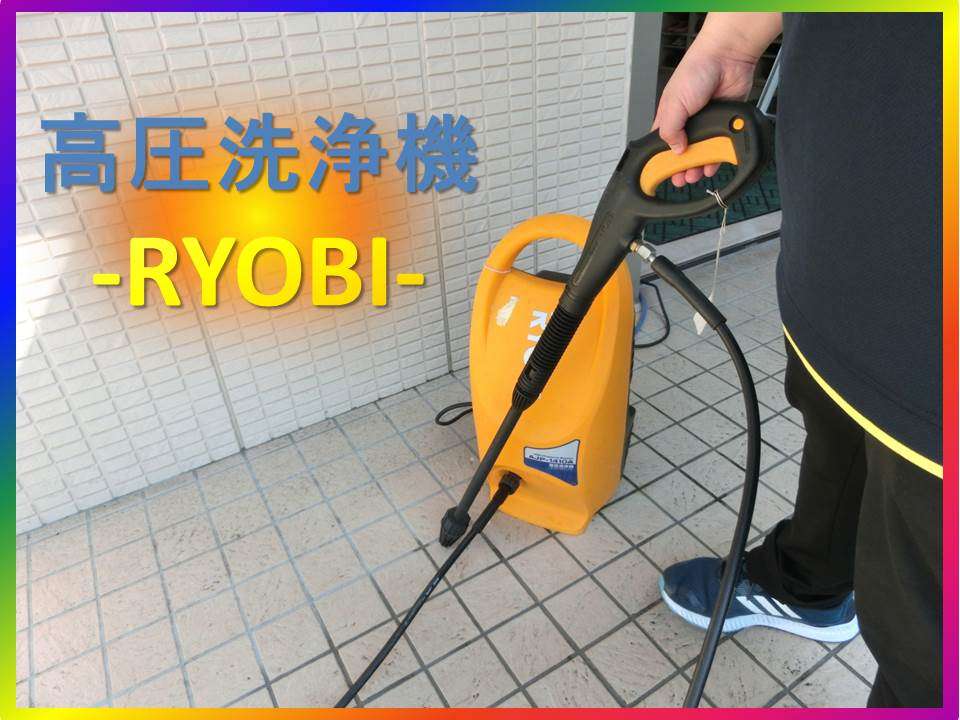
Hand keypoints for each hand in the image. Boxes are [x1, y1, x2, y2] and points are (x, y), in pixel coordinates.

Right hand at [653, 43, 756, 186]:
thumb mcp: (674, 104)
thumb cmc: (697, 70)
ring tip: (696, 176)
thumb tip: (673, 150)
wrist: (728, 58)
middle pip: (683, 151)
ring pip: (702, 151)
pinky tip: (712, 165)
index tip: (664, 174)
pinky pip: (720, 145)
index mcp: (669, 116)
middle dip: (681, 167)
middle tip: (681, 179)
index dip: (662, 160)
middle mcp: (687, 121)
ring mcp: (706, 123)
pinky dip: (717, 157)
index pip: (662, 144)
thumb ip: (670, 129)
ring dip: (699, 165)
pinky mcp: (724, 122)